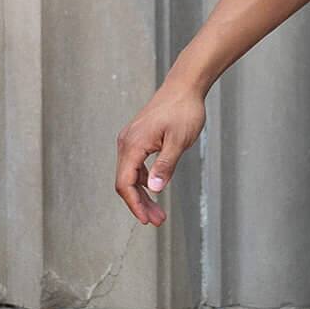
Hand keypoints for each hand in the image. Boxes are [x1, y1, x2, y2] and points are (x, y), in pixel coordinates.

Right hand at [115, 82, 205, 224]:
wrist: (185, 87)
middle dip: (140, 203)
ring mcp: (131, 140)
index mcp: (133, 144)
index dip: (134, 204)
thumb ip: (165, 166)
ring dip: (143, 194)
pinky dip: (144, 180)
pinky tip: (156, 188)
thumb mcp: (178, 141)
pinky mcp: (138, 138)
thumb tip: (154, 189)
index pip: (125, 183)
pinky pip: (136, 165)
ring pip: (130, 174)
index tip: (147, 220)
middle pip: (126, 181)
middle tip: (158, 221)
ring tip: (159, 212)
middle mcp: (126, 142)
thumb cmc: (184, 111)